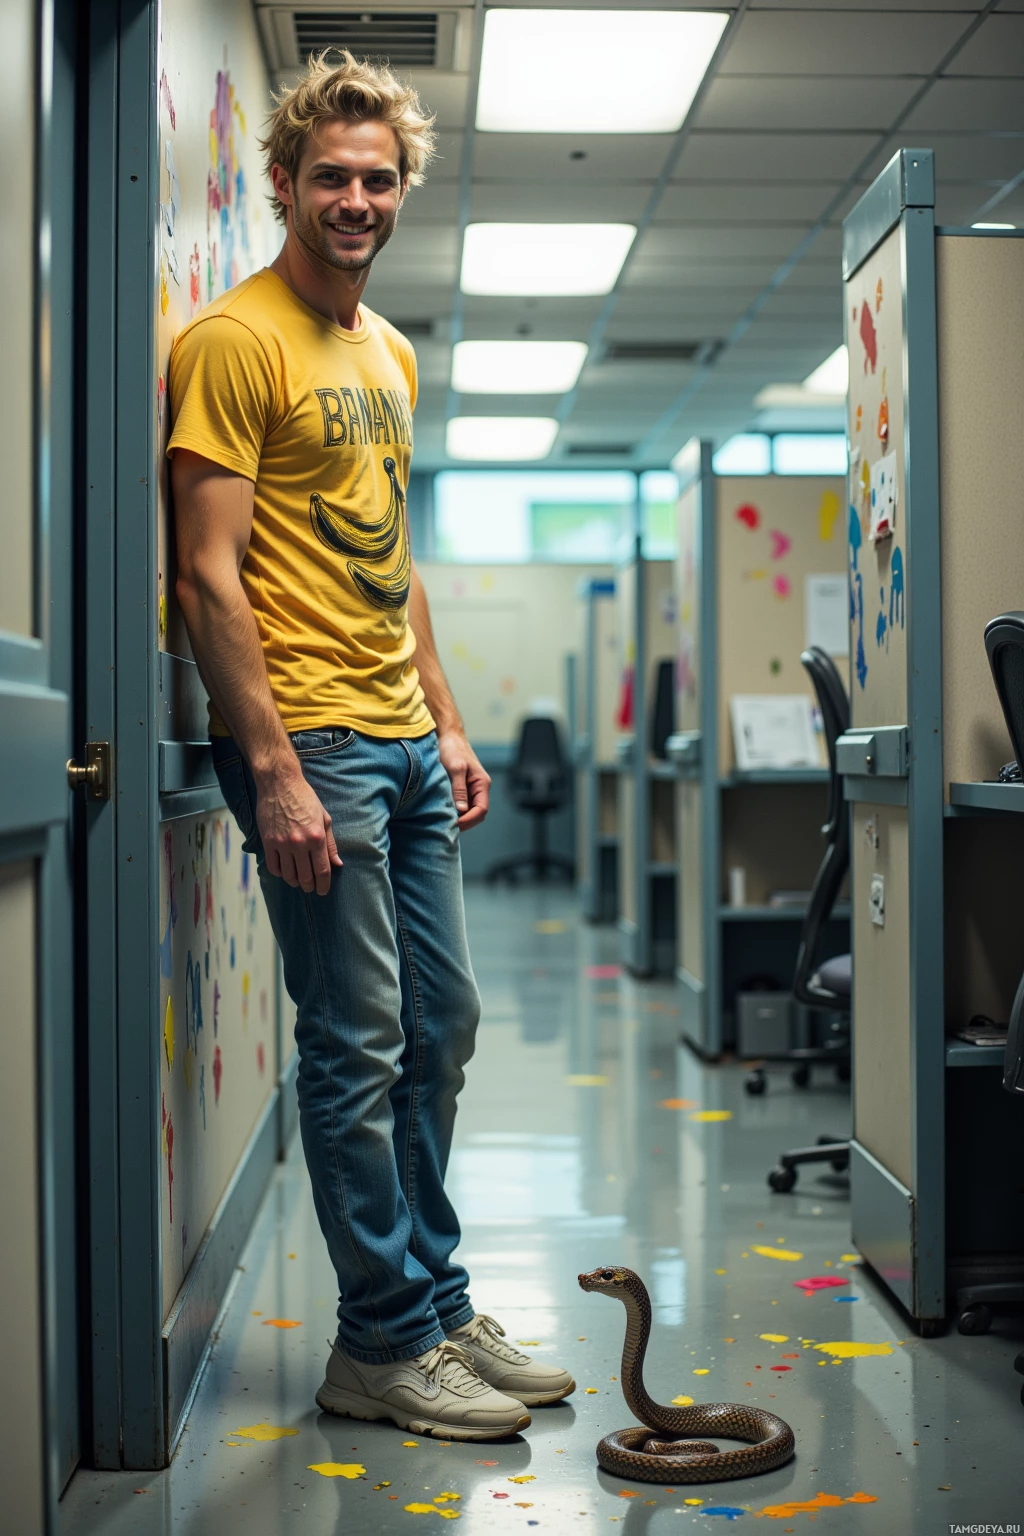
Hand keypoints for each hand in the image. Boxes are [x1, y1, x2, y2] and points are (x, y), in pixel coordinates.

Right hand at [253, 762, 342, 894]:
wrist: (280, 784)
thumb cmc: (305, 799)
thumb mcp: (325, 818)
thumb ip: (330, 843)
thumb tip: (337, 863)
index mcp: (317, 837)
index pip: (322, 871)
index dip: (323, 885)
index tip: (323, 891)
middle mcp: (300, 843)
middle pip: (306, 876)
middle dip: (309, 886)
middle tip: (310, 889)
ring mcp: (282, 844)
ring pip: (288, 874)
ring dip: (294, 881)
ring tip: (298, 881)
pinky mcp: (268, 841)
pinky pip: (273, 866)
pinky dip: (279, 873)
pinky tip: (284, 871)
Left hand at [437, 729, 489, 830]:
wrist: (448, 736)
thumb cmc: (453, 749)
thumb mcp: (455, 768)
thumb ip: (459, 789)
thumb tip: (461, 810)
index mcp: (482, 784)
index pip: (481, 810)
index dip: (469, 820)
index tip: (454, 823)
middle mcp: (479, 788)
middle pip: (477, 814)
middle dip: (465, 822)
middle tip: (447, 826)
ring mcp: (471, 789)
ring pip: (469, 811)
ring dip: (460, 818)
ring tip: (445, 821)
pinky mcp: (462, 788)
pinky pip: (462, 805)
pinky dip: (455, 812)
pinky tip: (444, 813)